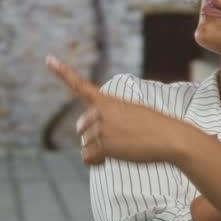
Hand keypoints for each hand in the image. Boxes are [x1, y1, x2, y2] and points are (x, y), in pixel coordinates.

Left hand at [46, 56, 183, 165]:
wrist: (171, 138)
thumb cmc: (156, 128)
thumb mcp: (134, 113)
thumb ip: (112, 120)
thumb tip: (92, 148)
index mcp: (109, 100)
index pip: (81, 85)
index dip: (63, 72)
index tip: (49, 59)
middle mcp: (102, 111)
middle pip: (81, 127)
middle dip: (92, 137)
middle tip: (115, 141)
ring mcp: (103, 128)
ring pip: (85, 144)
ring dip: (97, 151)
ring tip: (120, 149)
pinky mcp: (105, 145)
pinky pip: (87, 157)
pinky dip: (95, 162)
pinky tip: (108, 160)